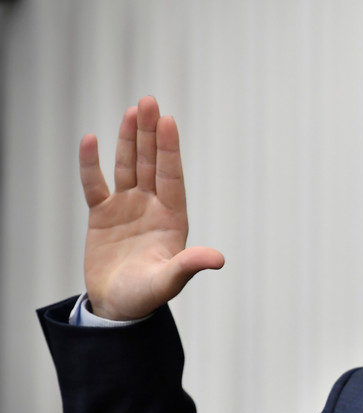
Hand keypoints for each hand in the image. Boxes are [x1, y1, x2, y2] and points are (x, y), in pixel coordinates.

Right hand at [79, 96, 224, 319]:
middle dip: (151, 133)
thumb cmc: (147, 296)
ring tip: (133, 110)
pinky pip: (95, 185)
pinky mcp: (102, 215)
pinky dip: (92, 164)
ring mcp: (127, 208)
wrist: (118, 308)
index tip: (169, 121)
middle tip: (150, 101)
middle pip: (151, 163)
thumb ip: (189, 266)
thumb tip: (218, 259)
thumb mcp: (169, 281)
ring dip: (130, 140)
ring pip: (128, 167)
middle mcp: (152, 207)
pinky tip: (91, 139)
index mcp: (173, 218)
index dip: (169, 150)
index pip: (171, 176)